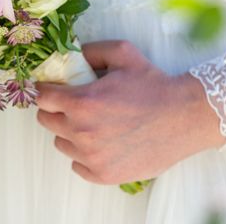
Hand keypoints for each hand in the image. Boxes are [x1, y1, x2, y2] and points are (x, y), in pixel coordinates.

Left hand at [36, 40, 224, 184]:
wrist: (185, 117)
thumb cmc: (154, 84)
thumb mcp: (122, 53)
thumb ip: (90, 50)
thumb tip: (69, 54)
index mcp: (82, 102)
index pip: (41, 98)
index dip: (46, 90)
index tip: (54, 89)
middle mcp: (82, 132)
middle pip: (46, 120)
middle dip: (56, 109)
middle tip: (75, 104)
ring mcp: (92, 157)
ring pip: (61, 143)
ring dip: (69, 133)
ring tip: (92, 123)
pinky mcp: (104, 175)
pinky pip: (77, 165)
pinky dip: (84, 155)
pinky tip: (101, 143)